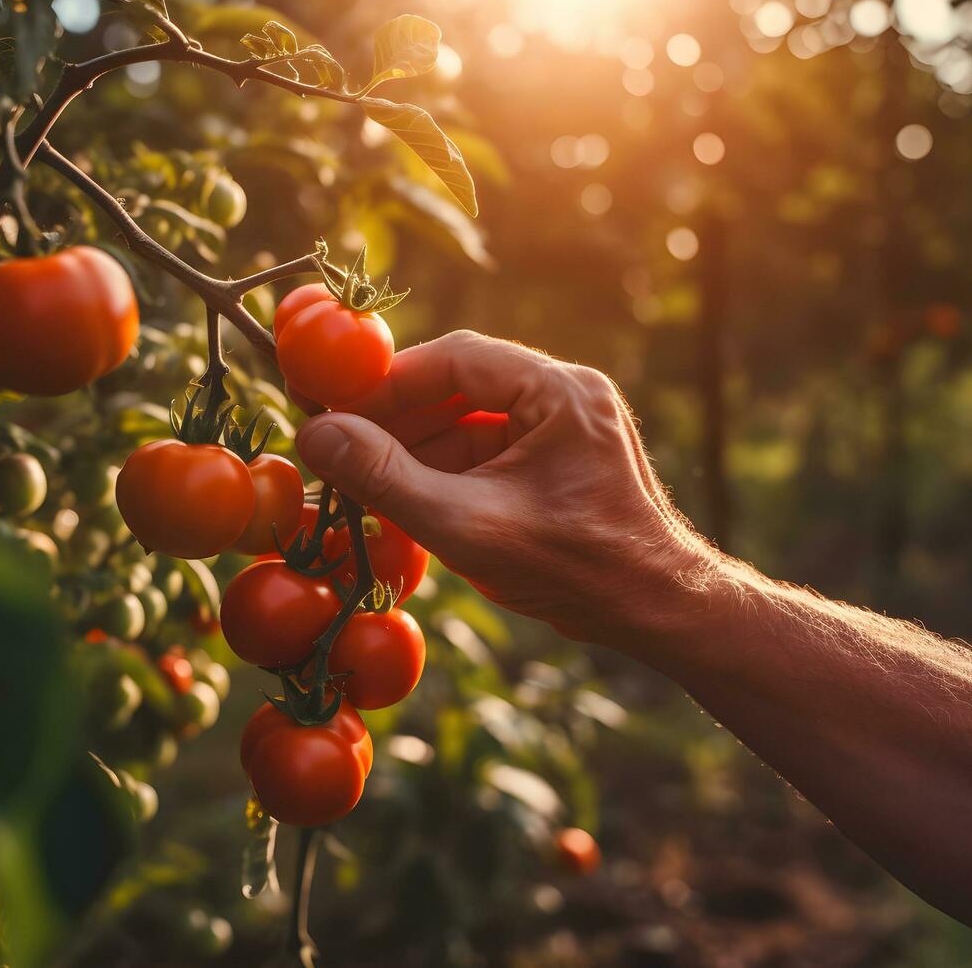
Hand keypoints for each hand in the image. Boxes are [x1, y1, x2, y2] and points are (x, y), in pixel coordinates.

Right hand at [294, 330, 711, 645]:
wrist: (656, 612)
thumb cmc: (574, 569)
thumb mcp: (466, 524)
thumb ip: (387, 478)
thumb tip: (315, 435)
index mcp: (559, 391)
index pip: (455, 358)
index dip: (387, 382)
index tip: (333, 409)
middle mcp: (567, 396)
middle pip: (462, 385)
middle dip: (398, 419)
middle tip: (339, 448)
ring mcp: (568, 428)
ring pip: (473, 421)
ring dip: (418, 450)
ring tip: (365, 484)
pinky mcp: (563, 462)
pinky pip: (493, 450)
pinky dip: (449, 472)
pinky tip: (408, 502)